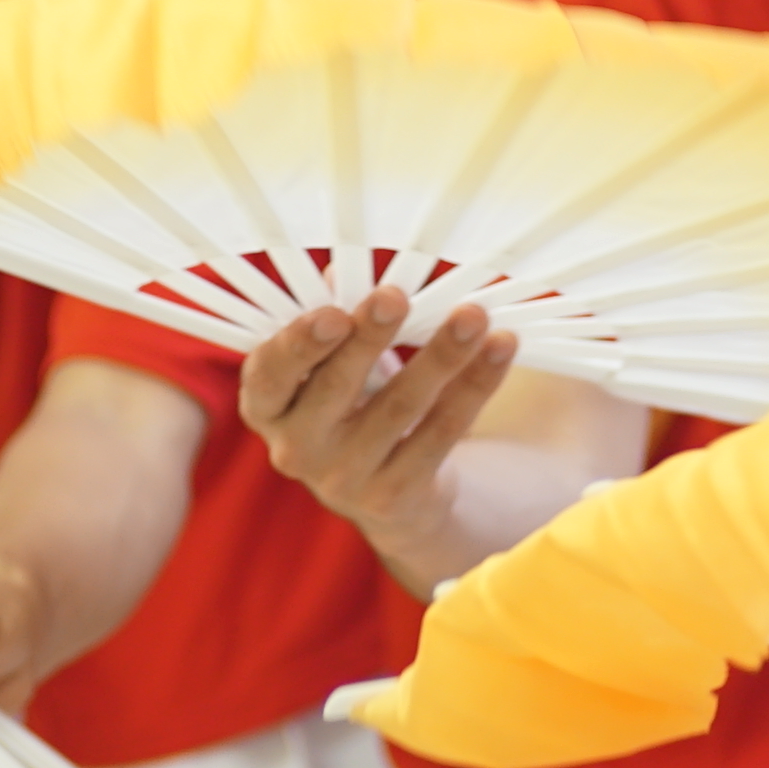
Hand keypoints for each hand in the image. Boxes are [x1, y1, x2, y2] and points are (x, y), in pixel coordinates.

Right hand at [238, 288, 518, 573]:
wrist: (389, 495)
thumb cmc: (353, 406)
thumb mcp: (334, 366)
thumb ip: (335, 321)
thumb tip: (341, 272)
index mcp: (270, 408)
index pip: (269, 376)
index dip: (298, 345)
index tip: (334, 314)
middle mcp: (296, 448)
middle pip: (335, 388)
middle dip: (368, 338)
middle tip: (396, 297)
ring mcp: (345, 477)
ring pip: (400, 408)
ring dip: (440, 355)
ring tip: (472, 316)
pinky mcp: (396, 494)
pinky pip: (443, 432)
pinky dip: (475, 385)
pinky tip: (499, 347)